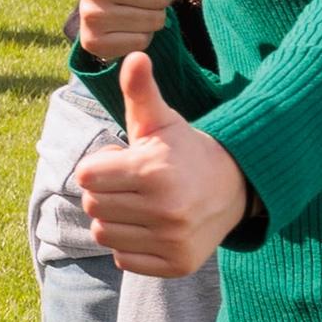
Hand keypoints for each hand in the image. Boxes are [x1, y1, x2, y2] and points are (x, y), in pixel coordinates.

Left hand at [73, 54, 249, 277]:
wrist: (234, 187)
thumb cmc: (184, 150)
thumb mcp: (161, 121)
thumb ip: (140, 92)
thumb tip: (134, 55)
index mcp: (153, 171)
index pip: (86, 175)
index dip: (100, 166)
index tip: (123, 161)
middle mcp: (164, 209)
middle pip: (92, 206)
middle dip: (106, 192)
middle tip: (134, 184)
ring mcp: (172, 240)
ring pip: (104, 235)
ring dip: (116, 220)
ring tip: (142, 205)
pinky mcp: (176, 265)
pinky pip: (124, 260)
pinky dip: (131, 246)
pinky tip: (153, 228)